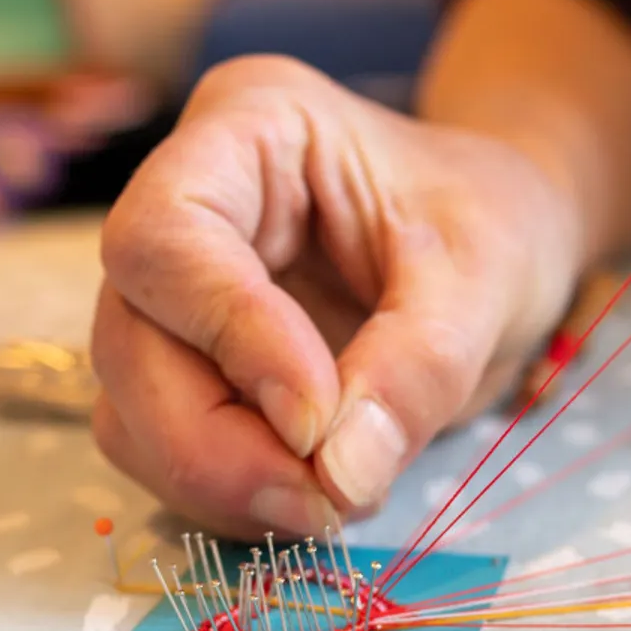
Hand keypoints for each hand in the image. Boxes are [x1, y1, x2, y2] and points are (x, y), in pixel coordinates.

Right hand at [92, 54, 586, 540]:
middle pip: (130, 340)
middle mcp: (185, 207)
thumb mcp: (488, 278)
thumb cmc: (494, 223)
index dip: (229, 337)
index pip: (168, 238)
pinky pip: (167, 456)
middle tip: (323, 501)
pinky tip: (309, 500)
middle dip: (216, 443)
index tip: (317, 420)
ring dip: (220, 482)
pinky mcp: (188, 377)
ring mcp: (173, 302)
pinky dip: (230, 498)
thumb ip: (421, 368)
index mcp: (247, 129)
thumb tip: (341, 478)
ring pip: (131, 413)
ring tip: (330, 501)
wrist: (500, 247)